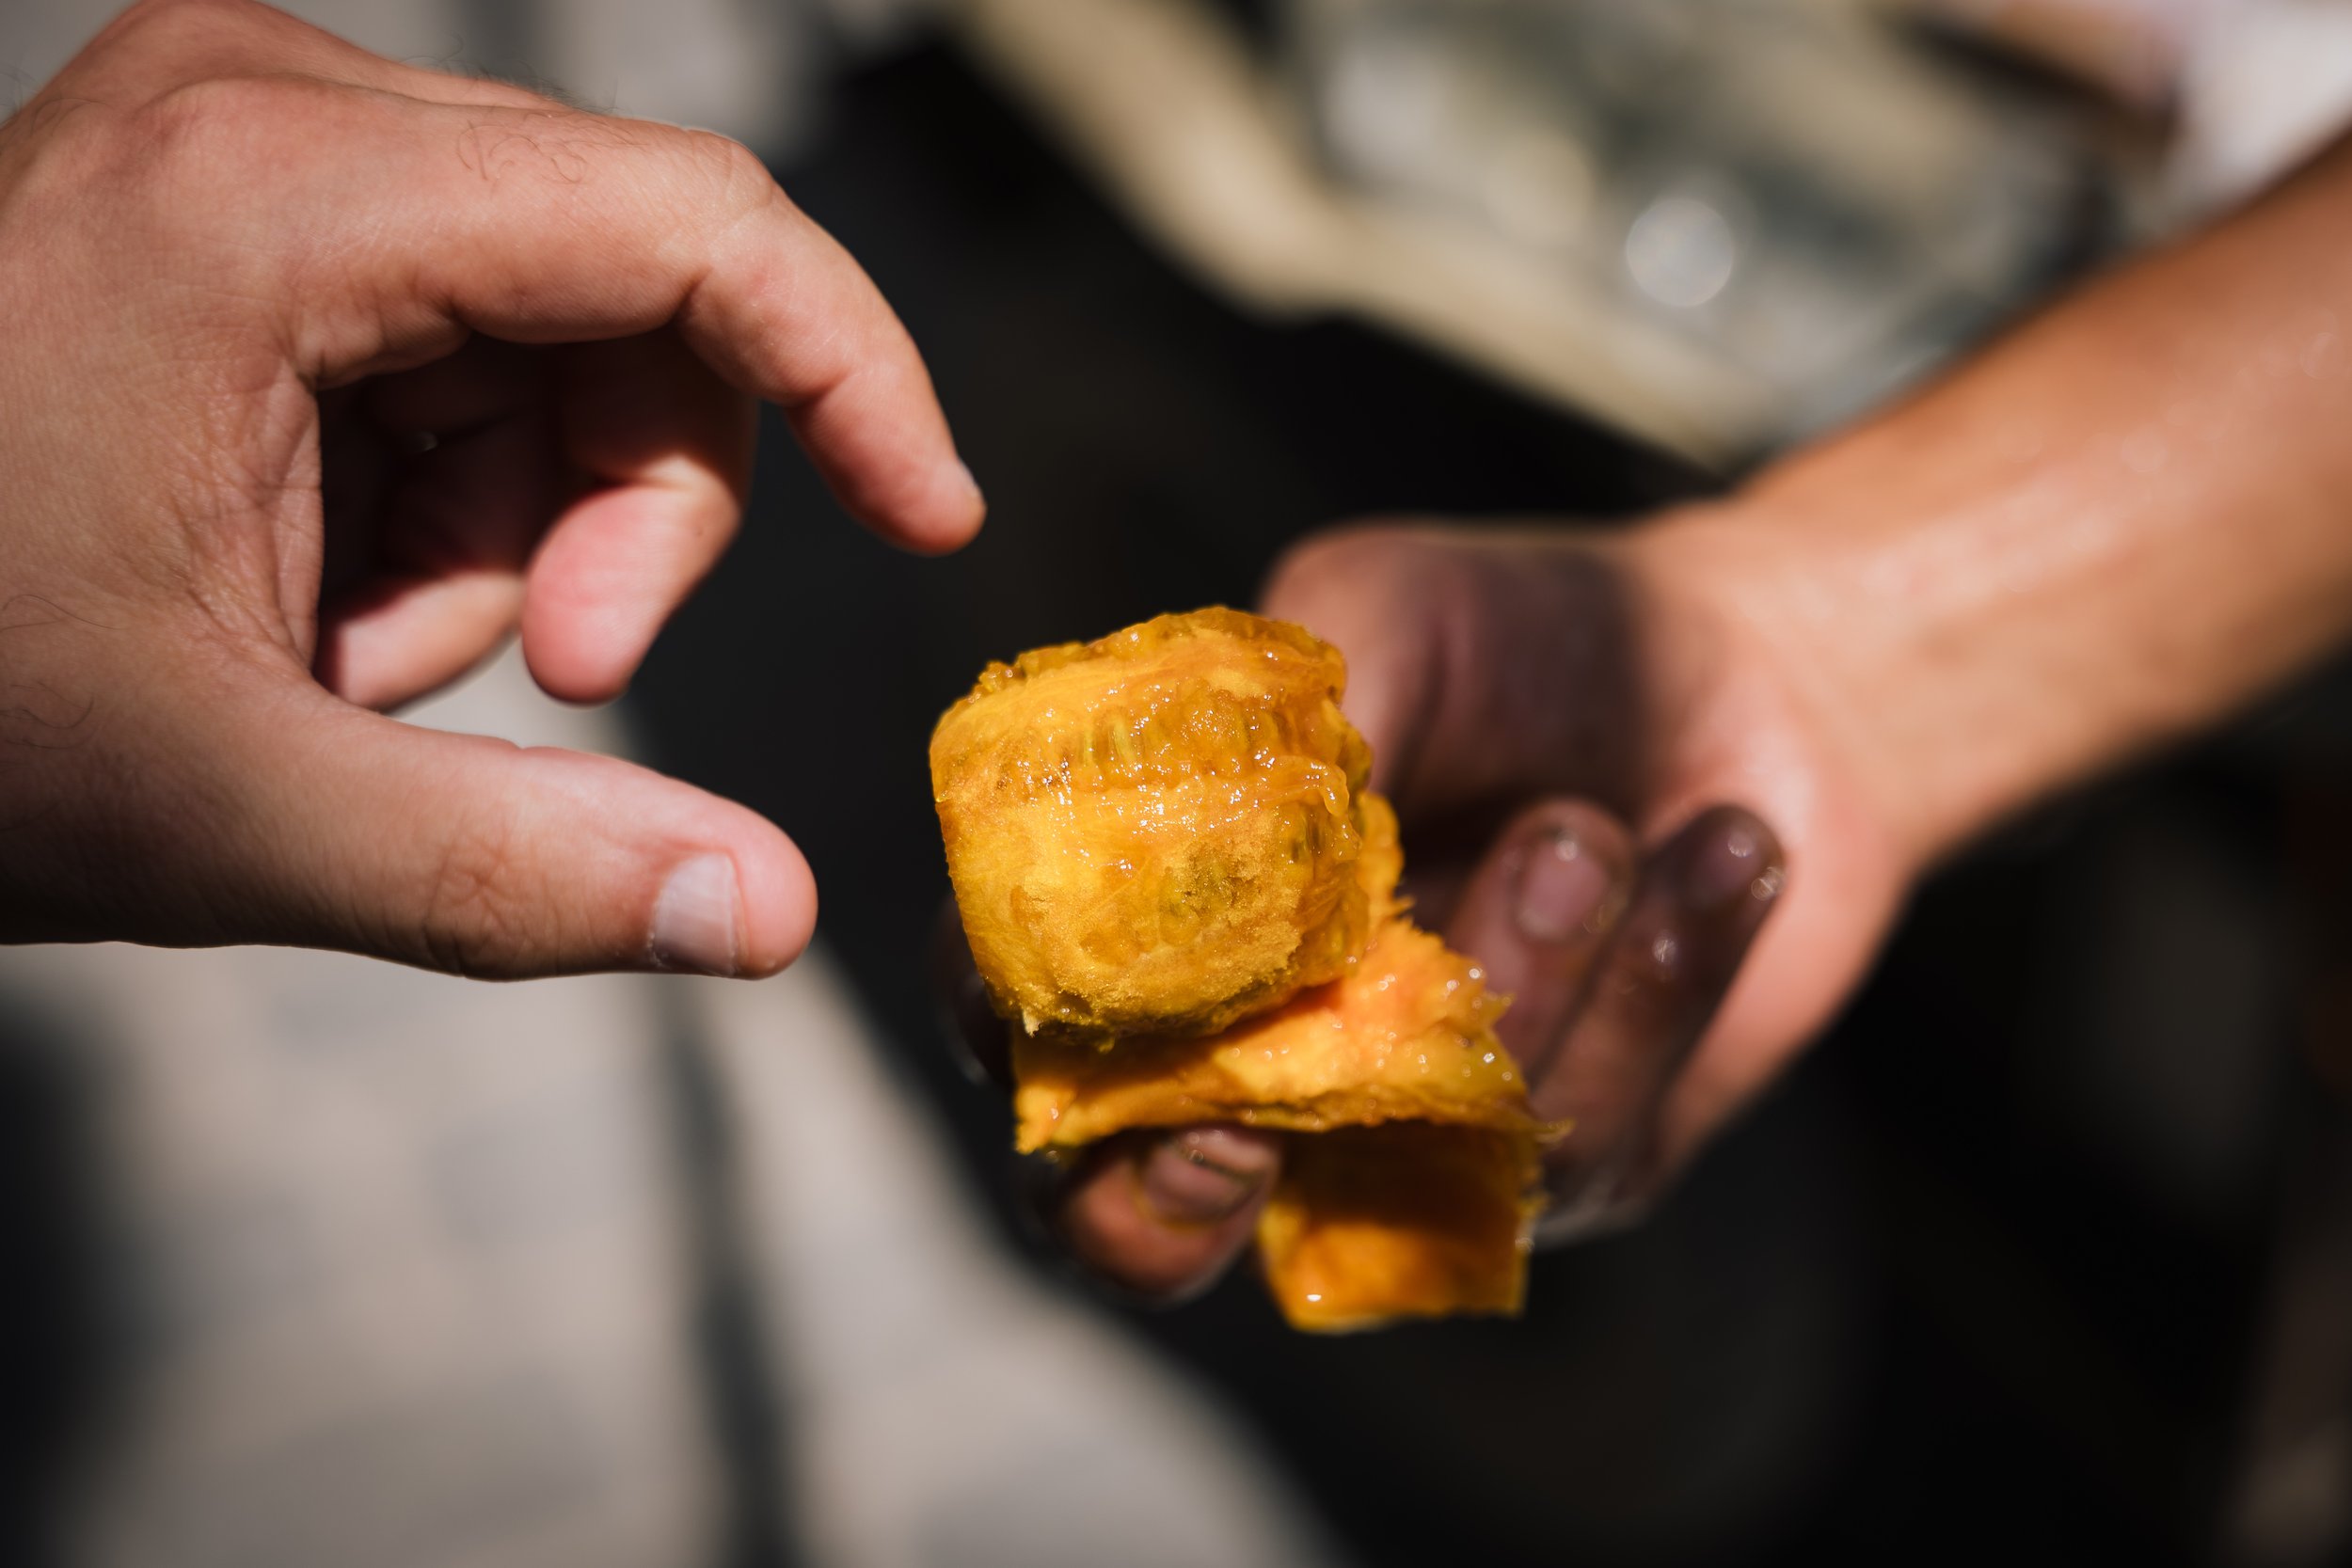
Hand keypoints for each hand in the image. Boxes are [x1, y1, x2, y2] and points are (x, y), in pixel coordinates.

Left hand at [0, 0, 980, 975]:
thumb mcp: (231, 809)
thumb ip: (520, 872)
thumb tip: (768, 918)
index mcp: (273, 197)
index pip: (691, 223)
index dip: (855, 372)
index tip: (929, 518)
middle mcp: (274, 109)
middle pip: (640, 290)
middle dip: (631, 514)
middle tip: (552, 680)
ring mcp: (251, 143)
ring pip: (566, 331)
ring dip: (522, 529)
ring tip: (354, 657)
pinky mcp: (246, 205)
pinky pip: (468, 346)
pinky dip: (445, 500)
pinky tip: (319, 595)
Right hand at [987, 519, 1915, 1298]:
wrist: (1761, 664)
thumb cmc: (1521, 625)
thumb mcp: (1377, 611)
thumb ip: (1275, 736)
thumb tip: (1216, 873)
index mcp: (1174, 924)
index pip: (1033, 1025)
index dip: (1027, 1044)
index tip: (1107, 1018)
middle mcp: (1265, 1058)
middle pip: (1134, 1228)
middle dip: (1165, 1204)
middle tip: (1247, 1121)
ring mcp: (1416, 1131)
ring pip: (1404, 1157)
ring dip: (1511, 978)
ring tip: (1589, 825)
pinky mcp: (1577, 1158)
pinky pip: (1585, 1132)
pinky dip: (1656, 976)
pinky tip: (1714, 851)